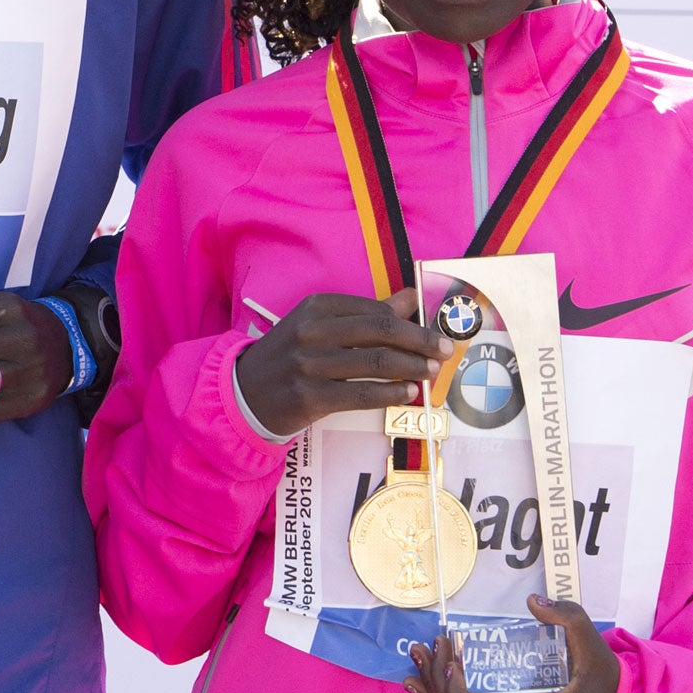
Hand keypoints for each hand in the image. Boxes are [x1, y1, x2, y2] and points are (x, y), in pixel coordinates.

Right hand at [233, 288, 451, 435]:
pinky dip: (390, 392)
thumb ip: (368, 312)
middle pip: (378, 331)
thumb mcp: (321, 325)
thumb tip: (410, 296)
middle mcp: (311, 331)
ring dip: (411, 367)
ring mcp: (308, 364)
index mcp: (316, 307)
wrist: (247, 392)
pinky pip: (360, 393)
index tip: (437, 332)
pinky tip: (408, 392)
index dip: (411, 321)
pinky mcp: (309, 396)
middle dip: (419, 340)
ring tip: (431, 372)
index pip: (375, 310)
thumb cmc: (291, 355)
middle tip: (445, 350)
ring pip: (374, 362)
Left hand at [405, 596, 621, 692]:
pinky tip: (426, 688)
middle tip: (425, 647)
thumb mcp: (595, 649)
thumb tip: (534, 602)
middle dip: (437, 682)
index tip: (449, 658)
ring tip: (416, 661)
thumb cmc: (605, 686)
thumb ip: (569, 618)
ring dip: (437, 692)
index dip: (456, 691)